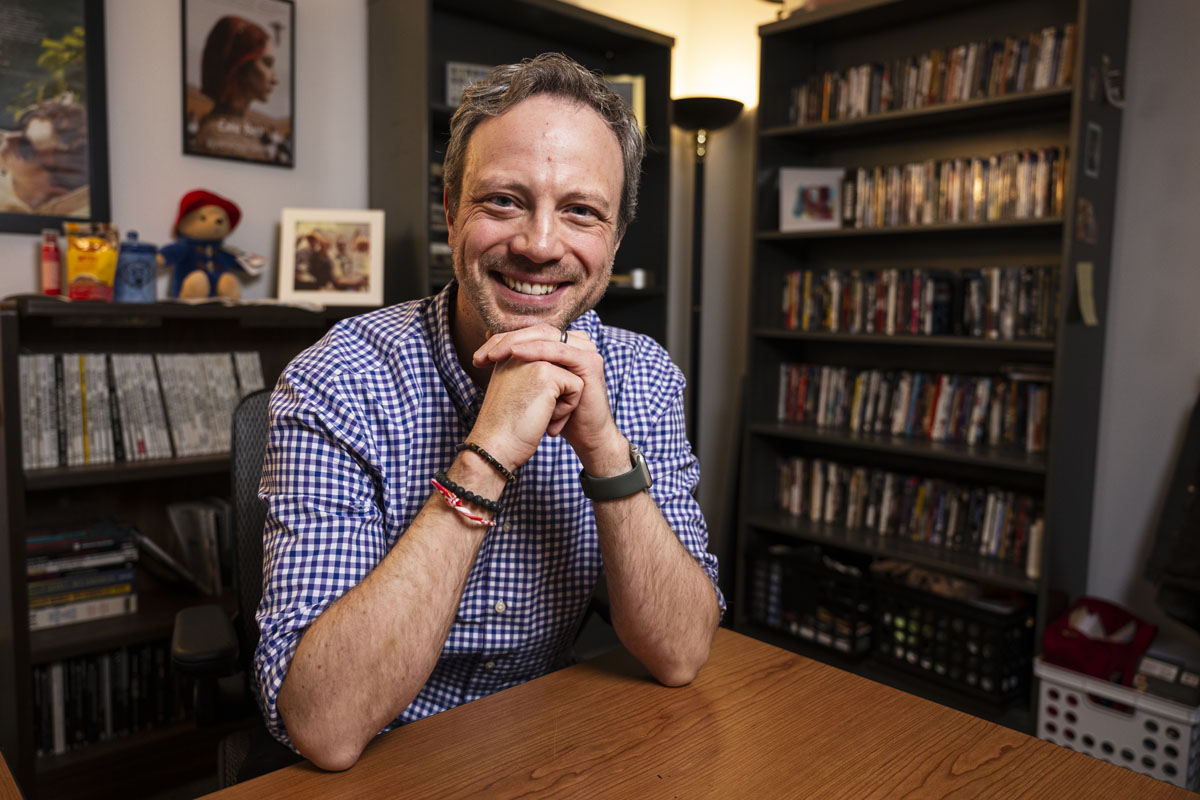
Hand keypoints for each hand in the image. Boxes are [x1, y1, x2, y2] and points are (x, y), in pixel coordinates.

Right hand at [468, 345, 583, 470]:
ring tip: (538, 416)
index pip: (548, 362)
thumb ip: (529, 374)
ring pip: (571, 377)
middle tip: (532, 414)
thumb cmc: (505, 427)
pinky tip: (546, 419)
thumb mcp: (514, 392)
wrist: (495, 446)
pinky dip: (566, 409)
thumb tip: (556, 372)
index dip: (549, 389)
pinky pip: (576, 387)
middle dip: (557, 394)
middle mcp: (520, 350)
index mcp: (509, 352)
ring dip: (562, 402)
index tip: (528, 409)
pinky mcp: (547, 373)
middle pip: (562, 370)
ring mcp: (534, 359)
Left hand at [473, 324, 625, 473]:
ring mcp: (585, 349)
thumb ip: (518, 363)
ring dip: (516, 343)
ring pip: (545, 336)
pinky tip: (516, 354)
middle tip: (483, 356)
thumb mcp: (533, 387)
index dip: (502, 340)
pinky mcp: (590, 362)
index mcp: (564, 344)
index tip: (477, 358)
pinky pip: (558, 350)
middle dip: (506, 340)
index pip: (529, 333)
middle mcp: (576, 342)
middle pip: (536, 331)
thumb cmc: (557, 414)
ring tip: (494, 355)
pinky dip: (536, 350)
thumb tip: (490, 338)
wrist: (584, 436)